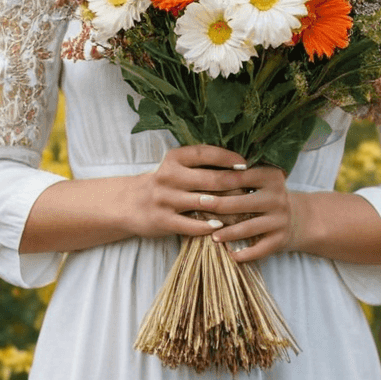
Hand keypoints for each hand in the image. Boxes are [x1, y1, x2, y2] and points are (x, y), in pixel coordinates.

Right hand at [126, 145, 268, 243]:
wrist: (129, 204)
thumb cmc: (163, 184)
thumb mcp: (175, 167)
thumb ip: (200, 165)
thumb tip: (237, 166)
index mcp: (174, 159)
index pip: (205, 153)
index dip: (227, 157)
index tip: (245, 162)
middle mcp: (169, 176)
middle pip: (210, 179)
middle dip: (235, 183)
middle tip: (251, 187)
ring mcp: (165, 199)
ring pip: (204, 202)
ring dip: (227, 206)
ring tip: (244, 208)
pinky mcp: (163, 220)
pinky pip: (191, 225)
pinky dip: (208, 226)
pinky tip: (220, 226)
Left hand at [199, 159, 301, 262]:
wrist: (294, 217)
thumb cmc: (262, 195)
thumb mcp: (255, 179)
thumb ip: (235, 174)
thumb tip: (201, 173)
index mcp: (270, 177)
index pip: (240, 177)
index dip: (218, 180)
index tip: (198, 184)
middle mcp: (278, 197)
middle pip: (243, 203)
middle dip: (219, 205)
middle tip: (199, 205)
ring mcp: (281, 219)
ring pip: (249, 227)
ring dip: (229, 233)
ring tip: (212, 236)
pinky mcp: (281, 238)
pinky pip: (260, 249)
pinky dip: (245, 254)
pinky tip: (231, 256)